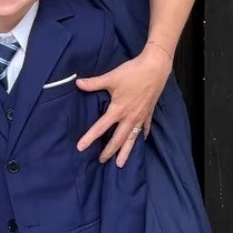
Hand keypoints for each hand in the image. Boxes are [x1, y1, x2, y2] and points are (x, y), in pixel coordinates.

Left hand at [75, 45, 170, 164]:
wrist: (155, 68)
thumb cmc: (132, 73)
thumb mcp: (111, 77)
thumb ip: (93, 83)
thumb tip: (77, 83)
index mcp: (118, 110)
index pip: (100, 127)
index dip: (89, 138)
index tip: (80, 148)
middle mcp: (129, 118)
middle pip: (117, 139)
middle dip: (109, 151)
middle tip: (101, 161)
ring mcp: (140, 117)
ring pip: (132, 139)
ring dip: (126, 152)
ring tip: (120, 163)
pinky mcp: (149, 113)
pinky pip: (145, 128)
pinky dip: (142, 135)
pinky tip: (141, 141)